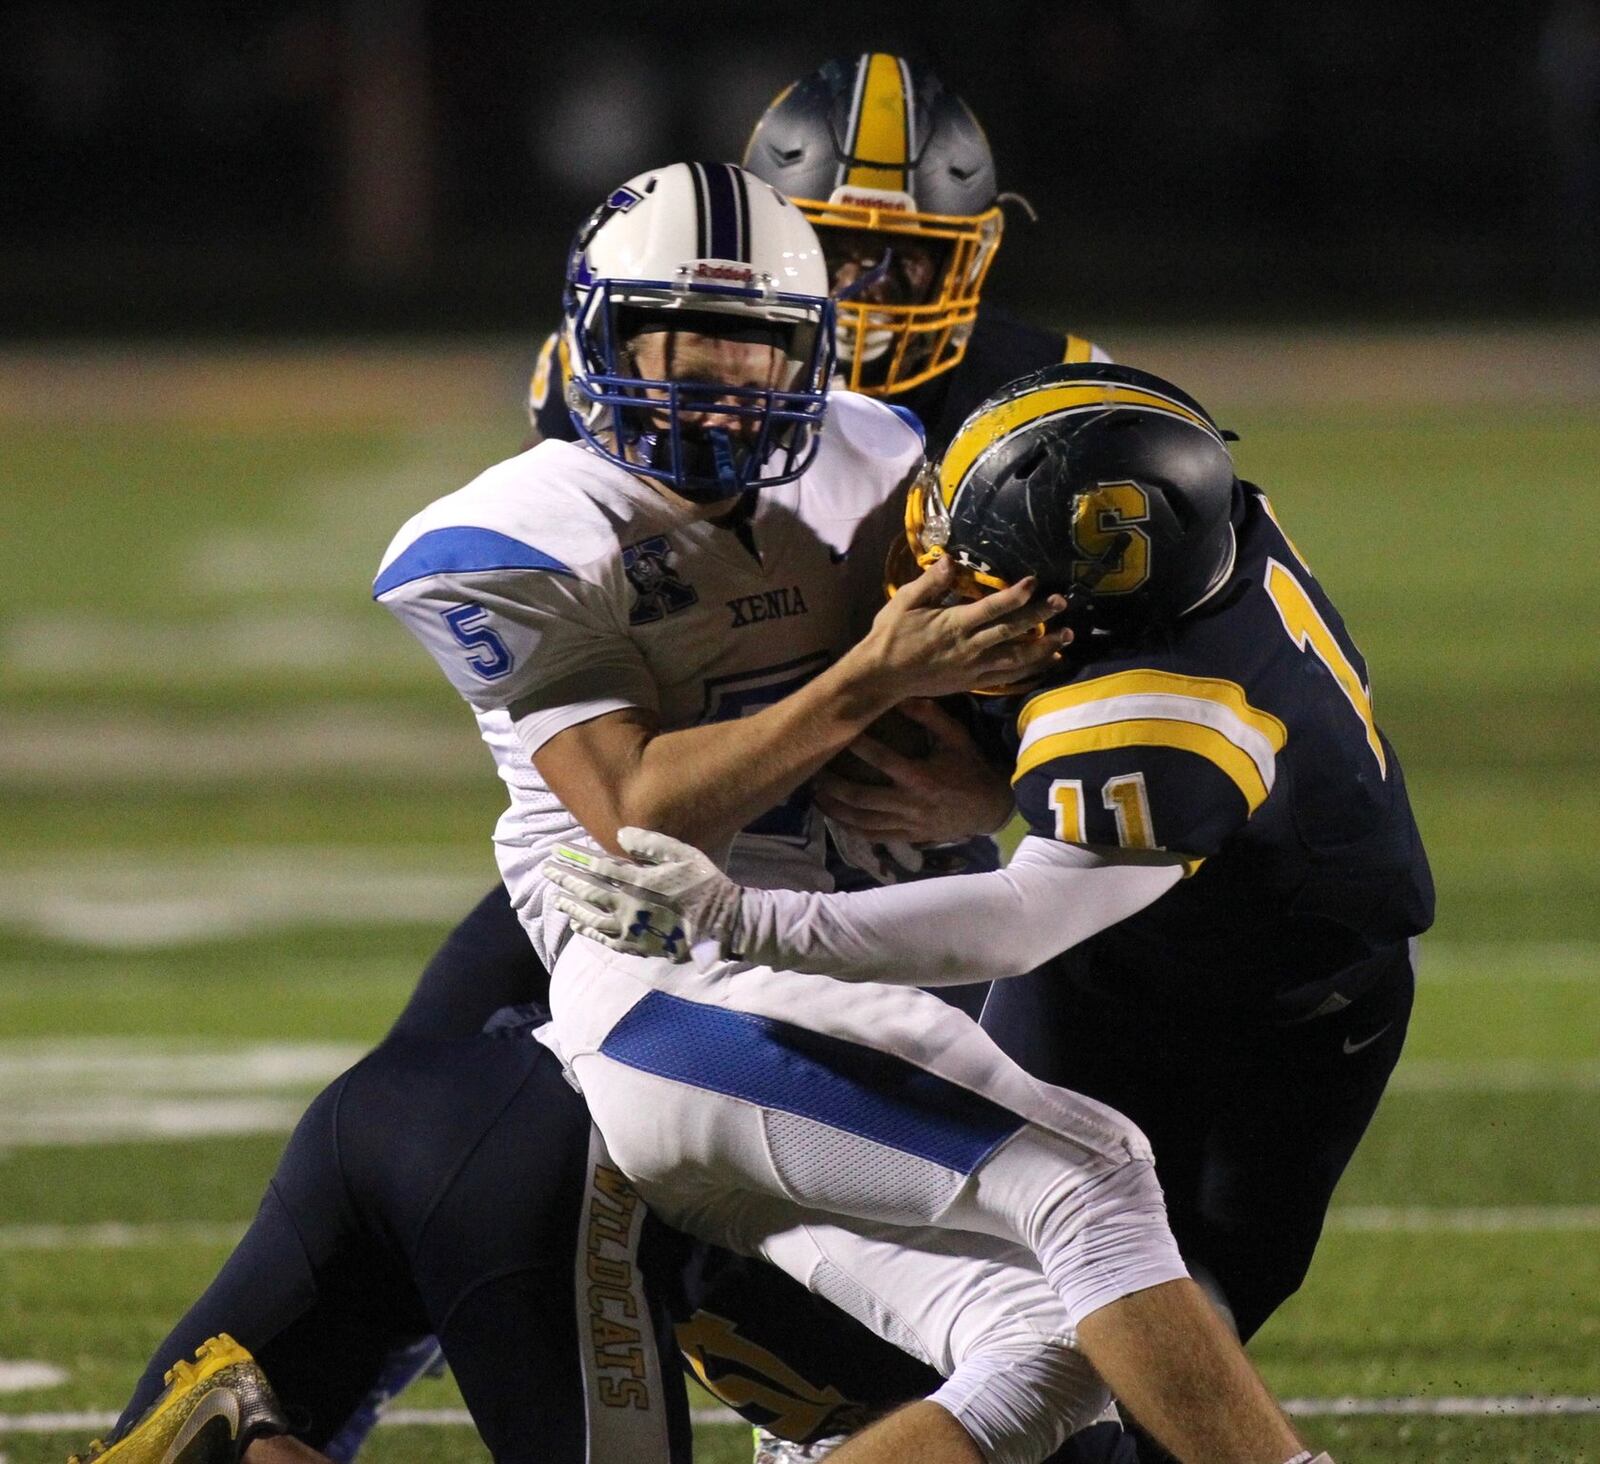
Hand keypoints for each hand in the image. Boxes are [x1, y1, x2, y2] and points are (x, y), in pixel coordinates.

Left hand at [544, 827, 741, 964]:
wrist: (724, 923)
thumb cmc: (705, 884)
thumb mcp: (684, 853)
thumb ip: (651, 844)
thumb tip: (619, 834)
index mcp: (639, 881)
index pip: (597, 867)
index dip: (574, 857)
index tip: (557, 850)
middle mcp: (629, 906)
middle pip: (587, 891)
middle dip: (564, 879)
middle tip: (546, 870)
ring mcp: (631, 929)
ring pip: (591, 918)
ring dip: (571, 906)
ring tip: (556, 898)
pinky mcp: (638, 947)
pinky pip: (606, 941)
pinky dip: (589, 933)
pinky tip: (579, 927)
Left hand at [814, 699, 1014, 842]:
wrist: (990, 808)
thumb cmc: (971, 769)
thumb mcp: (956, 738)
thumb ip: (930, 717)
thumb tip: (902, 696)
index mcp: (921, 777)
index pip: (882, 760)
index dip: (858, 747)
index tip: (840, 734)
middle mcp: (910, 804)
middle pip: (862, 797)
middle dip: (834, 784)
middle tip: (815, 770)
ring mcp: (907, 824)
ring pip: (862, 820)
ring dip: (835, 808)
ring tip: (815, 794)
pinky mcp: (907, 836)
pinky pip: (874, 836)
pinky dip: (851, 828)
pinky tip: (835, 818)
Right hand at [854, 558, 1069, 701]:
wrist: (881, 677)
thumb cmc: (891, 635)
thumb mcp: (904, 602)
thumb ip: (931, 582)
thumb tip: (951, 560)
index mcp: (954, 624)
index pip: (993, 608)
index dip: (1017, 594)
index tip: (1034, 582)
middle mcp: (969, 647)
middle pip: (1012, 631)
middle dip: (1040, 617)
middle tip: (1062, 604)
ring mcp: (973, 668)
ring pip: (1016, 658)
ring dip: (1043, 647)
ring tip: (1066, 636)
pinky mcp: (972, 682)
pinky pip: (1007, 678)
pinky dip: (1030, 671)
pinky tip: (1046, 664)